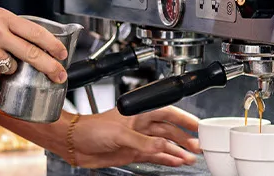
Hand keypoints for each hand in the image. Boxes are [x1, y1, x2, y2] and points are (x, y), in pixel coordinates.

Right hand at [0, 8, 68, 82]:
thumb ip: (8, 28)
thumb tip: (33, 43)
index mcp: (1, 17)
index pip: (36, 31)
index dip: (53, 45)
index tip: (63, 54)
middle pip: (33, 52)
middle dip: (50, 67)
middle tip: (60, 76)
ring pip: (13, 67)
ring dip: (8, 69)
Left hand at [35, 106, 201, 167]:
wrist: (74, 144)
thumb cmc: (90, 129)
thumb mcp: (120, 133)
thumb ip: (143, 141)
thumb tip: (163, 145)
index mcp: (139, 112)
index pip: (168, 112)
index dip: (184, 118)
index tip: (198, 126)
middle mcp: (141, 124)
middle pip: (170, 130)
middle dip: (185, 138)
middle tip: (199, 145)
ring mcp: (138, 139)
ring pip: (165, 144)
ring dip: (178, 150)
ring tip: (191, 157)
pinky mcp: (134, 152)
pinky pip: (155, 155)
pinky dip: (167, 159)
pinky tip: (177, 161)